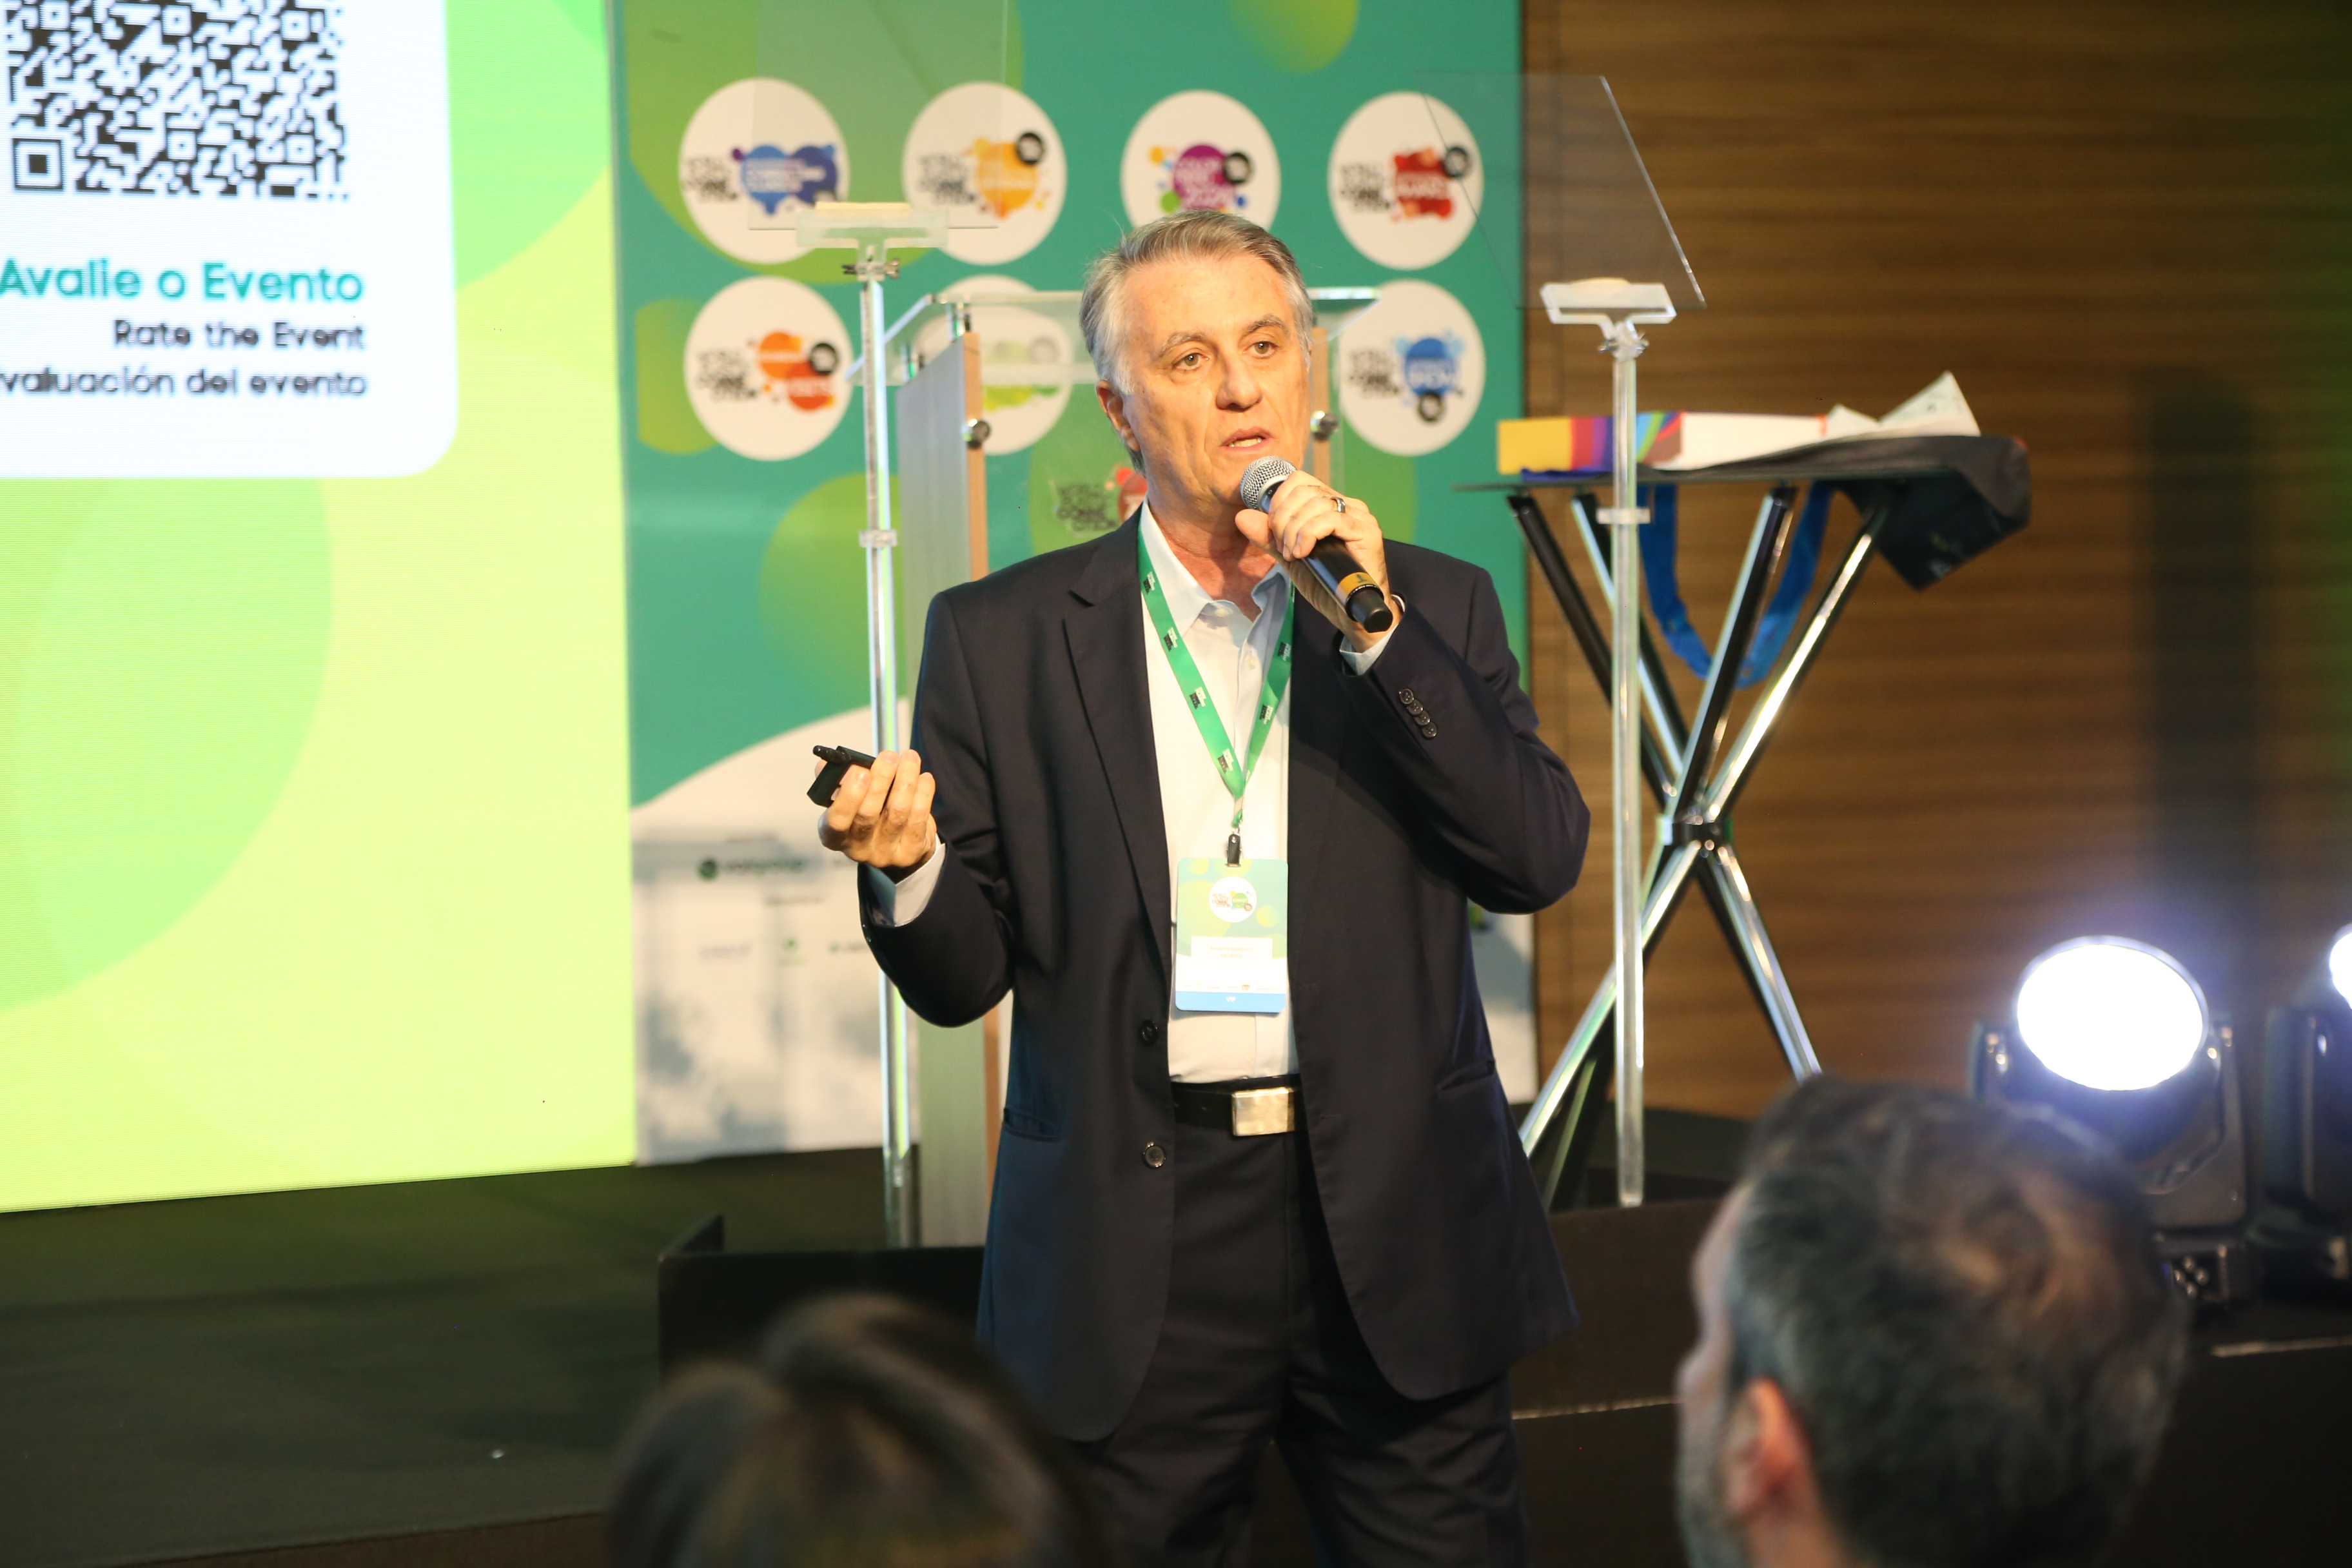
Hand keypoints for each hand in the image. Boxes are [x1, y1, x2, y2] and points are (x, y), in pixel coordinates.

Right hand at [817, 749, 937, 878]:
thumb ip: (836, 780)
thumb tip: (834, 762)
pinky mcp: (910, 852)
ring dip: (905, 780)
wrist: (894, 843)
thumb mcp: (845, 799)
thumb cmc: (865, 813)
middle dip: (880, 781)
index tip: (860, 771)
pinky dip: (922, 793)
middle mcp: (857, 848)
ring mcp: (885, 853)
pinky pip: (918, 817)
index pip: (837, 821)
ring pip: (897, 812)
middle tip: (888, 757)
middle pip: (868, 815)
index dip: (849, 796)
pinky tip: (923, 777)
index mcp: (834, 836)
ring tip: (909, 758)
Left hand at [1234, 473, 1396, 649]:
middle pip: (1304, 490)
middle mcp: (1346, 504)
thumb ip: (1269, 537)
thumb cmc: (1327, 584)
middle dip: (1283, 519)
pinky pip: (1331, 519)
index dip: (1279, 502)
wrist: (1351, 612)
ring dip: (1294, 530)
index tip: (1274, 533)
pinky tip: (1304, 553)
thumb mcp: (1291, 558)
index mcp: (1329, 504)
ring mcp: (1358, 515)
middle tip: (1283, 548)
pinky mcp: (1366, 530)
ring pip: (1315, 503)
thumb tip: (1242, 516)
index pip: (1299, 481)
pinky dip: (1309, 534)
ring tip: (1294, 555)